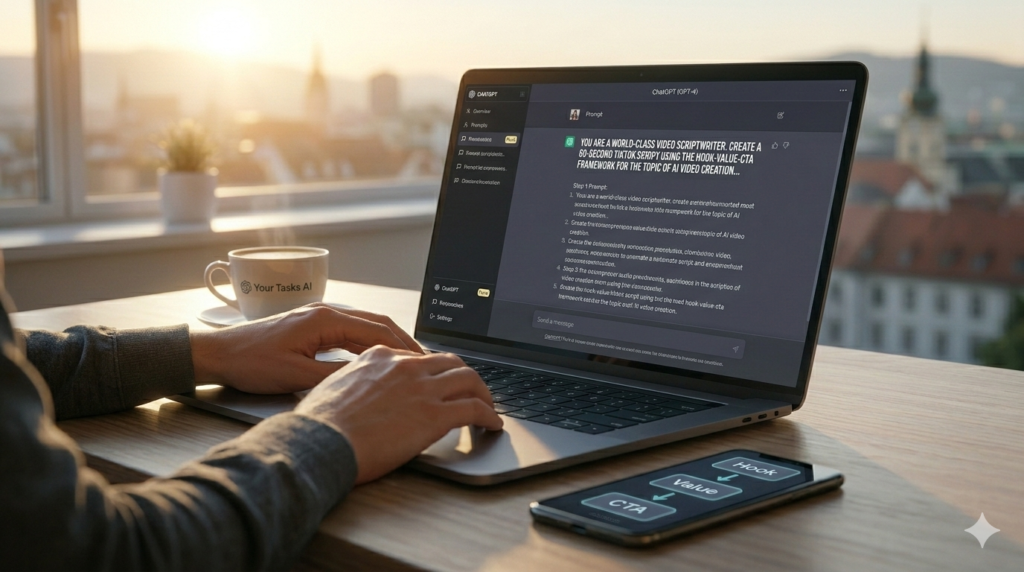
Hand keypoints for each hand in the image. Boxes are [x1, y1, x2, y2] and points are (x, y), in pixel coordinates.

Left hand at [190, 303, 421, 393]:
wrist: (218, 354)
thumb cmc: (250, 362)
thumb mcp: (296, 376)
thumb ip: (334, 377)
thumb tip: (367, 380)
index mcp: (325, 319)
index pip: (377, 330)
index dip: (403, 348)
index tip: (422, 362)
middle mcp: (325, 311)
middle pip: (376, 323)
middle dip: (403, 342)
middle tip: (425, 362)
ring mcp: (318, 317)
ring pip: (364, 327)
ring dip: (387, 343)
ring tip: (408, 362)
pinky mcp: (311, 326)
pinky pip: (349, 332)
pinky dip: (369, 343)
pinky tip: (376, 358)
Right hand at [294, 346, 502, 483]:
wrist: (320, 442)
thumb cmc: (319, 425)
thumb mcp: (333, 387)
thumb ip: (356, 382)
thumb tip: (362, 395)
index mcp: (379, 356)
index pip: (419, 357)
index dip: (434, 372)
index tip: (439, 384)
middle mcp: (405, 366)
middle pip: (450, 362)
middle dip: (465, 376)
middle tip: (471, 391)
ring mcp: (422, 388)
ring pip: (469, 379)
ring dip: (483, 393)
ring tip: (487, 408)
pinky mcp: (435, 415)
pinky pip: (474, 409)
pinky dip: (489, 416)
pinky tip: (492, 425)